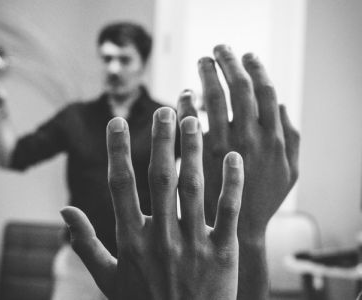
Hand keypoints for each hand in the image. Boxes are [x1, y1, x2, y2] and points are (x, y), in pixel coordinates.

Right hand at [60, 106, 243, 299]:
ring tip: (193, 119)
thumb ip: (85, 244)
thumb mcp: (108, 279)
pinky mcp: (222, 253)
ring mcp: (193, 243)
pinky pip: (228, 211)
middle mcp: (161, 235)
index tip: (118, 122)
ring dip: (193, 150)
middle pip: (160, 177)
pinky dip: (232, 182)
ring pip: (193, 187)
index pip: (120, 185)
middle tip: (164, 109)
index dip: (117, 151)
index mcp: (132, 239)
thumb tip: (63, 211)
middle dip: (161, 140)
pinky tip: (233, 156)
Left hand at [179, 46, 299, 238]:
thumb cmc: (265, 199)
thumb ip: (292, 136)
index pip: (266, 91)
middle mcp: (250, 139)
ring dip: (207, 75)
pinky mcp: (199, 158)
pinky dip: (186, 104)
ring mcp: (222, 148)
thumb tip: (280, 104)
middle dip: (229, 62)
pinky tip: (184, 94)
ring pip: (213, 100)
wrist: (237, 232)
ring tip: (203, 61)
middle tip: (220, 48)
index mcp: (276, 139)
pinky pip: (190, 122)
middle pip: (239, 88)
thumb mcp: (290, 171)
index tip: (248, 55)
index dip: (257, 69)